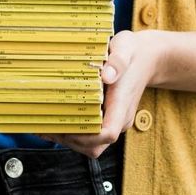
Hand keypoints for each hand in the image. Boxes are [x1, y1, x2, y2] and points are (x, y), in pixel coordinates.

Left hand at [37, 29, 164, 157]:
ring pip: (92, 145)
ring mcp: (114, 121)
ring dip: (70, 139)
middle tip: (48, 126)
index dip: (86, 136)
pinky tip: (56, 120)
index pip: (108, 133)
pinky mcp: (108, 119)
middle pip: (96, 146)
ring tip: (48, 125)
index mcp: (122, 105)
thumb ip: (118, 61)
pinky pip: (90, 136)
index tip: (66, 125)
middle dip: (71, 140)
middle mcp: (119, 119)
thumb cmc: (134, 53)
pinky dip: (73, 133)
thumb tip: (106, 75)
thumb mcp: (126, 48)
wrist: (147, 59)